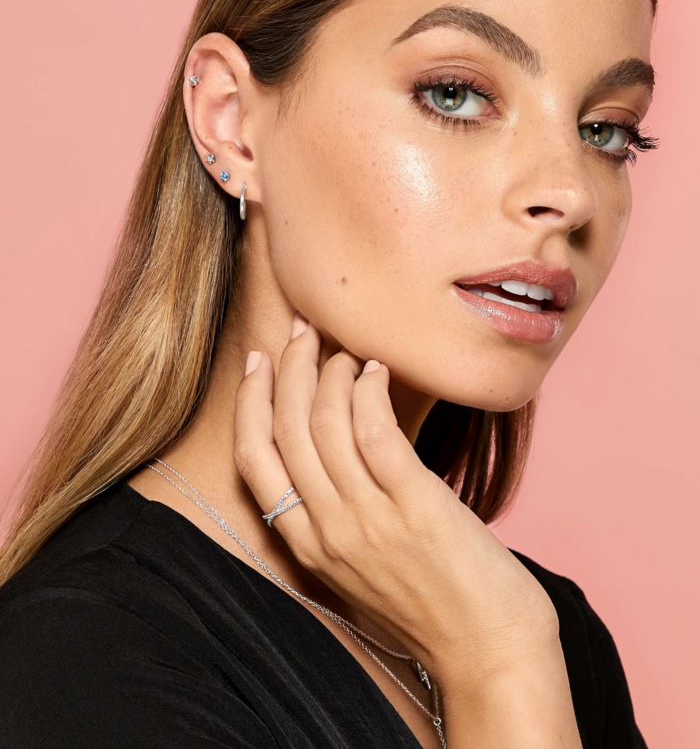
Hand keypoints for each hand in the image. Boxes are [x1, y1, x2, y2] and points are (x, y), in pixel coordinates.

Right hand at [233, 314, 558, 688]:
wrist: (490, 654)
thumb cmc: (430, 606)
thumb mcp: (360, 567)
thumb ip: (337, 517)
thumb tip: (336, 448)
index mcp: (307, 546)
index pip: (254, 460)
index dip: (250, 402)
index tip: (258, 362)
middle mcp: (327, 530)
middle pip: (285, 428)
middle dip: (288, 369)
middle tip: (302, 331)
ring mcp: (369, 518)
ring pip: (324, 421)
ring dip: (331, 371)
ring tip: (348, 351)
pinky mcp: (415, 505)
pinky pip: (374, 430)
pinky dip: (369, 391)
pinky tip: (378, 371)